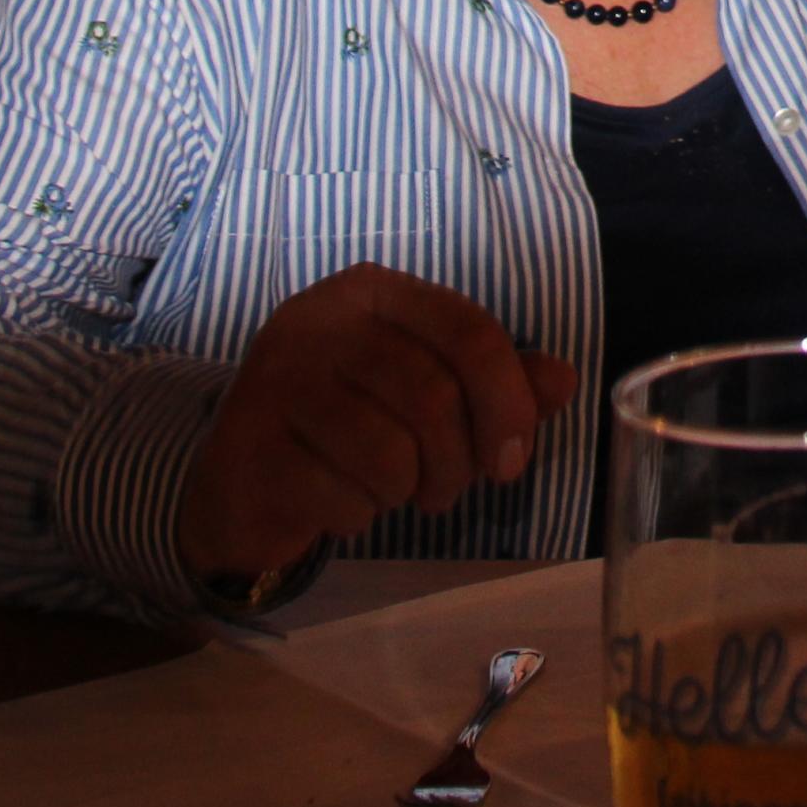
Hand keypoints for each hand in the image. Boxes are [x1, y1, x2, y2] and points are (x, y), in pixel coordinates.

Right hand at [178, 265, 581, 579]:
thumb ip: (494, 385)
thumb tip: (563, 380)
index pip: (468, 331)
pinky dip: (356, 515)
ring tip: (389, 491)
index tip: (512, 459)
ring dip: (405, 491)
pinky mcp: (249, 443)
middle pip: (433, 394)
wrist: (243, 481)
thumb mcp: (429, 396)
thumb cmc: (348, 429)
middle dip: (457, 462)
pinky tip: (336, 503)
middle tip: (445, 490)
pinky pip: (340, 494)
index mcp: (372, 291)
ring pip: (389, 451)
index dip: (506, 402)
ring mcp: (276, 377)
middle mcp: (319, 319)